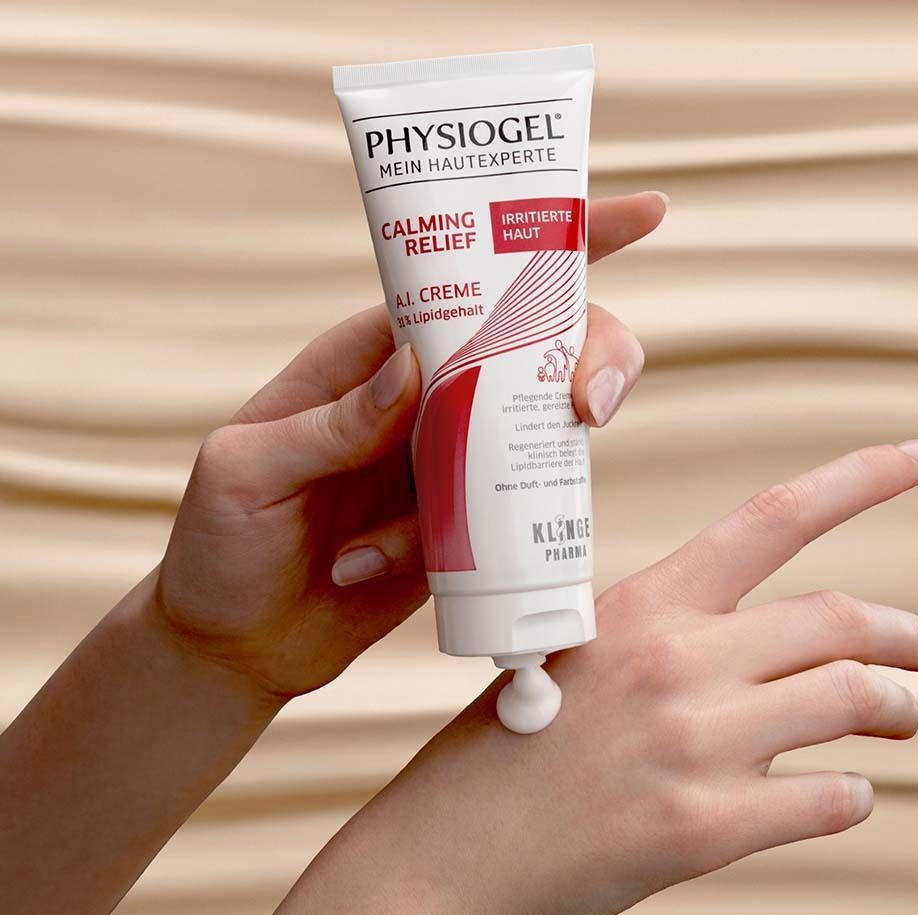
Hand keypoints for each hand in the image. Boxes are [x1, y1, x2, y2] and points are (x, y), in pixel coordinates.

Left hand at [154, 192, 664, 697]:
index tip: (640, 215)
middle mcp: (423, 399)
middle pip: (537, 344)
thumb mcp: (249, 470)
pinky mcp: (470, 525)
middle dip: (586, 357)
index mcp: (368, 359)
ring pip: (534, 435)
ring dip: (504, 483)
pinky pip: (509, 518)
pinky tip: (368, 568)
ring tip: (385, 541)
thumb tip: (415, 365)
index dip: (546, 244)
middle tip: (583, 406)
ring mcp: (452, 462)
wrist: (239, 642)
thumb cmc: (222, 543)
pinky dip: (461, 548)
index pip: (463, 281)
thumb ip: (331, 421)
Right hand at [221, 441, 917, 914]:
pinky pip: (831, 799)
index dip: (861, 476)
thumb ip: (668, 642)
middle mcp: (678, 660)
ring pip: (855, 703)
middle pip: (842, 621)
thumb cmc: (502, 751)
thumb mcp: (576, 658)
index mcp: (641, 605)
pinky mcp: (707, 827)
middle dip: (914, 637)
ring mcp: (697, 744)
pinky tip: (838, 794)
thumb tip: (761, 652)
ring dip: (897, 711)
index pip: (772, 518)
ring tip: (900, 719)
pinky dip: (850, 795)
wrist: (446, 855)